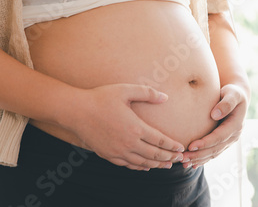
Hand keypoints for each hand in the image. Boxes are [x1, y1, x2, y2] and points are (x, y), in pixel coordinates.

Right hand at [62, 84, 184, 170]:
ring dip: (156, 165)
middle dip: (168, 157)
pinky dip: (139, 167)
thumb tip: (165, 97)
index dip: (172, 146)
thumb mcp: (126, 90)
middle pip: (154, 154)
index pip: (160, 140)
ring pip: (142, 162)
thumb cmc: (101, 98)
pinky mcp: (108, 155)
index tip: (181, 148)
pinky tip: (145, 167)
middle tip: (179, 159)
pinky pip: (127, 165)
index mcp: (135, 128)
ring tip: (166, 165)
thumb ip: (147, 93)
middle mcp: (128, 143)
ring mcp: (117, 151)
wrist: (76, 111)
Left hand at [182, 84, 249, 168]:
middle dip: (199, 155)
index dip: (205, 143)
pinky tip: (192, 164)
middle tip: (182, 158)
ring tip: (184, 163)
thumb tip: (215, 115)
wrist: (237, 97)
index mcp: (236, 125)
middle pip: (215, 149)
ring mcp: (229, 140)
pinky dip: (203, 159)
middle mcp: (234, 135)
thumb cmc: (233, 92)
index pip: (219, 137)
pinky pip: (213, 153)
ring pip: (214, 154)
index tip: (191, 146)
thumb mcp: (233, 93)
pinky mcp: (224, 142)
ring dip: (199, 160)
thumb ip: (226, 103)